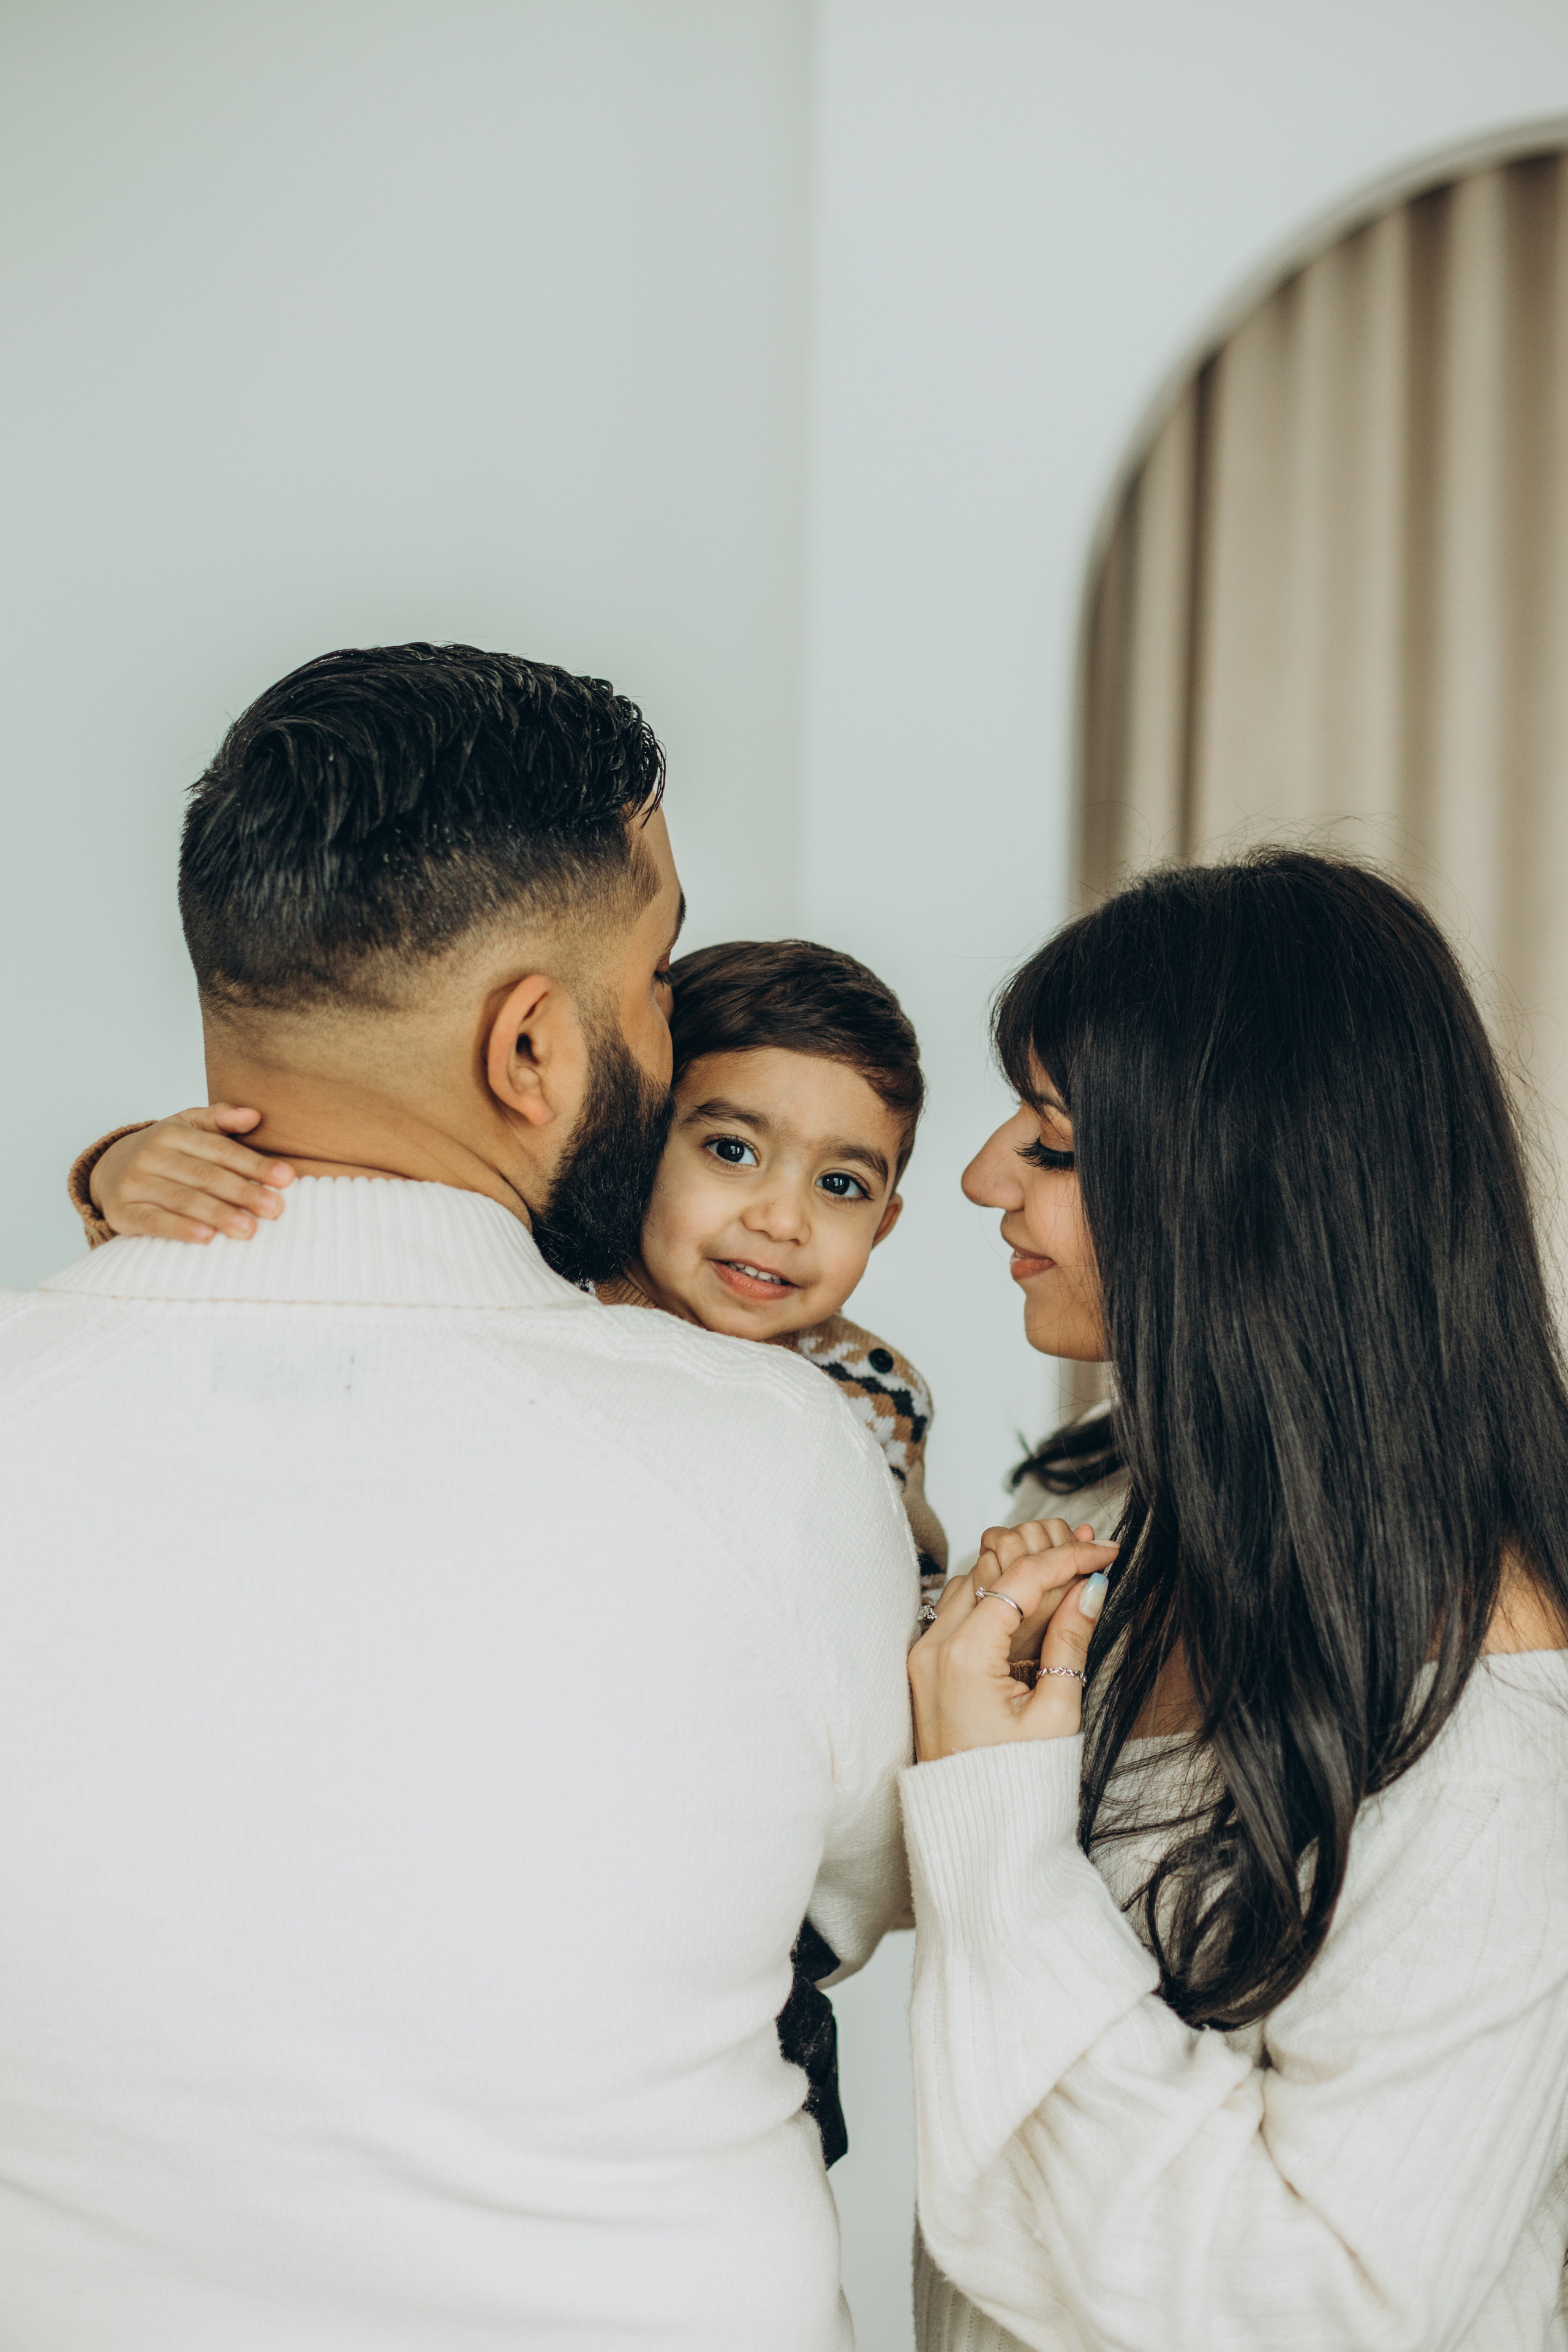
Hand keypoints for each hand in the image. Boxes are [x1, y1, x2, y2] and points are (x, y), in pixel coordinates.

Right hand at [89, 1106, 294, 1243]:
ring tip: (249, 1229)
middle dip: (242, 1192)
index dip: (254, 1164)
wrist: (108, 1171)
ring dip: (218, 1214)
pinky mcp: (123, 1211)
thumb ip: (220, 1119)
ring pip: (183, 1199)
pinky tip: (206, 1237)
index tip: (286, 1178)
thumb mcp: (187, 1126)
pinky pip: (155, 1221)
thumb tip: (254, 1115)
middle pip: (205, 1176)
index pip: (221, 1150)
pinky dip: (180, 1229)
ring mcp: (135, 1183)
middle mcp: (152, 1154)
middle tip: (274, 1209)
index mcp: (174, 1132)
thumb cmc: (163, 1152)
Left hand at [909, 1523, 1115, 1761]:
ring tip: (1071, 1575)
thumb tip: (1091, 1587)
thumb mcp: (1058, 1712)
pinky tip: (1037, 1604)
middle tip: (1091, 1552)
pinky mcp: (929, 1668)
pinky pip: (962, 1612)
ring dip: (1019, 1575)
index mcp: (964, 1656)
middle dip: (1043, 1556)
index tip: (1107, 1552)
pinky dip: (998, 1599)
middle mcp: (933, 1648)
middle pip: (990, 1570)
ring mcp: (925, 1656)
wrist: (976, 1834)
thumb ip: (1071, 1640)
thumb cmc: (1016, 1783)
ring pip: (973, 1585)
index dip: (1070, 1558)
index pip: (1021, 1578)